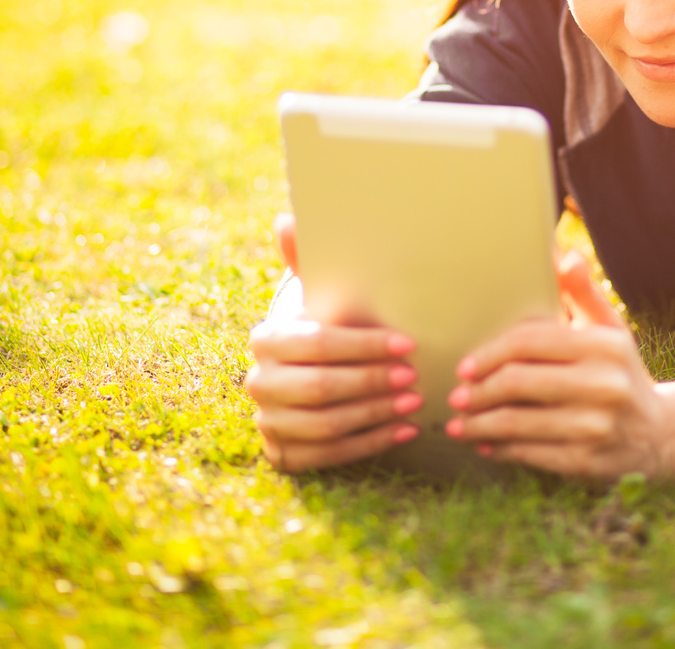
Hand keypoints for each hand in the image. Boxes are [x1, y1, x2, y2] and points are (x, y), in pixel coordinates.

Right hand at [244, 214, 422, 471]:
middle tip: (414, 376)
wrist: (304, 369)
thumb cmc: (323, 324)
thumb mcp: (317, 290)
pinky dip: (369, 444)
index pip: (317, 345)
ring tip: (415, 402)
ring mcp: (269, 422)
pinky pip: (328, 456)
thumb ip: (305, 257)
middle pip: (320, 388)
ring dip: (375, 414)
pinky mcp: (284, 453)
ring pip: (325, 425)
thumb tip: (286, 219)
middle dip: (372, 382)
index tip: (408, 344)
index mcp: (266, 339)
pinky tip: (404, 430)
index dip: (364, 346)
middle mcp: (259, 383)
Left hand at [444, 250, 666, 479]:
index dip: (489, 353)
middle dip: (477, 391)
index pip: (529, 341)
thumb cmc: (618, 370)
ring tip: (459, 425)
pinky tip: (485, 445)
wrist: (658, 433)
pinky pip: (528, 454)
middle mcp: (604, 384)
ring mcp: (596, 426)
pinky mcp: (586, 461)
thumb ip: (582, 293)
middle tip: (457, 397)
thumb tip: (563, 254)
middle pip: (516, 383)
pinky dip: (500, 449)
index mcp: (604, 345)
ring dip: (478, 425)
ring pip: (516, 423)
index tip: (465, 366)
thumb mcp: (609, 329)